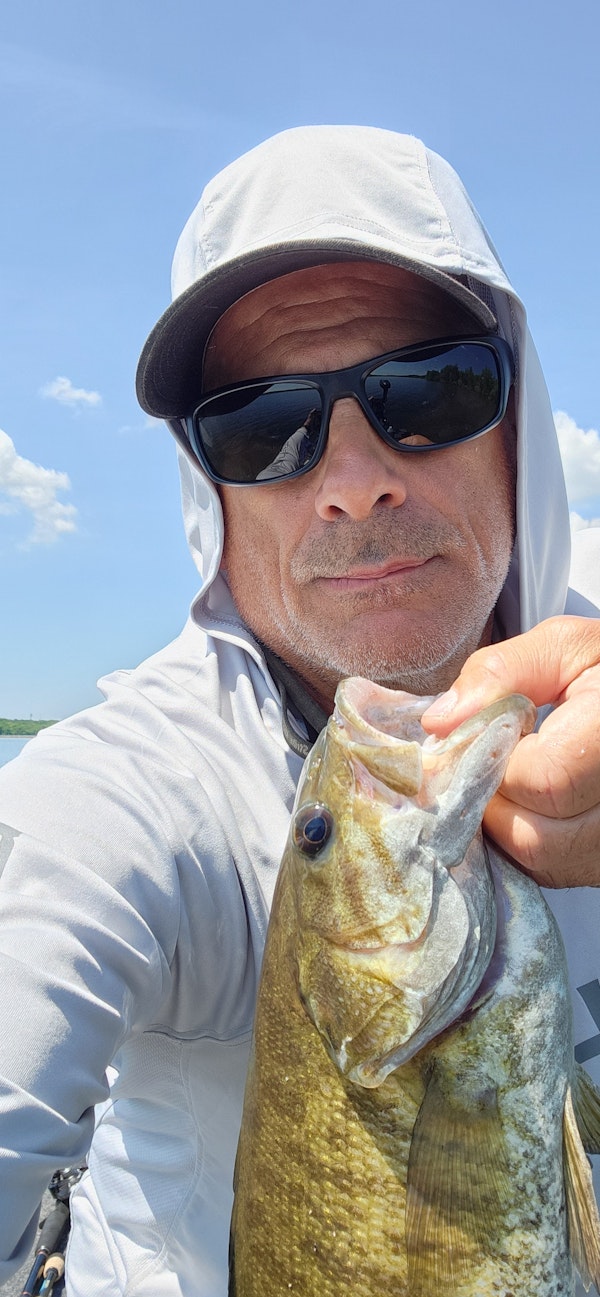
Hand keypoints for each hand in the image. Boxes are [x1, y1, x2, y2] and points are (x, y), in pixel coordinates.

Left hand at [421, 617, 599, 888]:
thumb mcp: (568, 647)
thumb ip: (503, 672)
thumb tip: (441, 722)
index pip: (544, 780)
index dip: (496, 759)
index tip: (483, 732)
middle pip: (538, 837)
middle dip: (493, 797)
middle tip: (488, 758)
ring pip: (544, 864)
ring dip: (506, 824)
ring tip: (508, 775)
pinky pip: (557, 873)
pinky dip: (528, 842)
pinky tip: (527, 803)